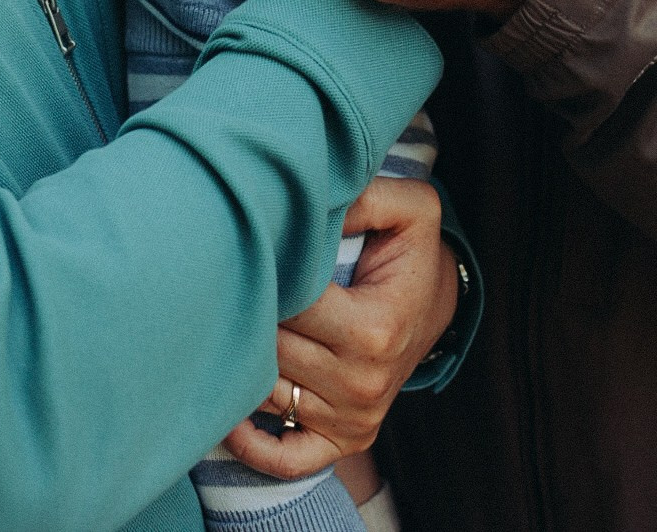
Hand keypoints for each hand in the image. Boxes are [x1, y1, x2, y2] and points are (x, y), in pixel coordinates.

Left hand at [222, 177, 455, 478]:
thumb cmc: (412, 253)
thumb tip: (312, 199)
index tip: (253, 250)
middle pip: (273, 351)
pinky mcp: (345, 440)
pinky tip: (228, 415)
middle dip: (248, 314)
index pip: (293, 306)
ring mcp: (353, 417)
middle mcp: (363, 383)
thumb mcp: (410, 210)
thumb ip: (366, 196)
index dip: (266, 275)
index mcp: (374, 329)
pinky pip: (287, 459)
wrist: (435, 305)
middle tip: (225, 285)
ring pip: (267, 395)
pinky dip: (251, 444)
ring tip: (222, 327)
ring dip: (240, 365)